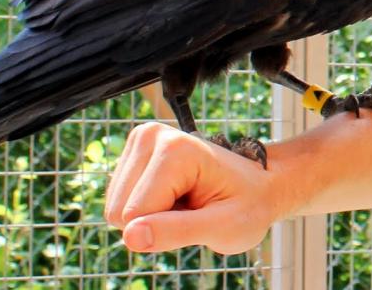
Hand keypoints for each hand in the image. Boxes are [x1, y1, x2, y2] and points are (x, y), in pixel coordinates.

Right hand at [104, 123, 282, 254]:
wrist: (256, 187)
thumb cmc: (248, 205)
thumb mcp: (225, 226)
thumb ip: (177, 231)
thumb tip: (131, 236)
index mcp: (176, 148)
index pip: (135, 214)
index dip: (166, 227)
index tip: (200, 210)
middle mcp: (151, 135)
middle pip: (119, 211)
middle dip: (155, 221)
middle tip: (194, 208)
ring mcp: (140, 142)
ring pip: (114, 210)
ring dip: (151, 216)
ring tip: (187, 201)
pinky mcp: (132, 155)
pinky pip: (117, 204)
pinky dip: (146, 210)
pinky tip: (175, 197)